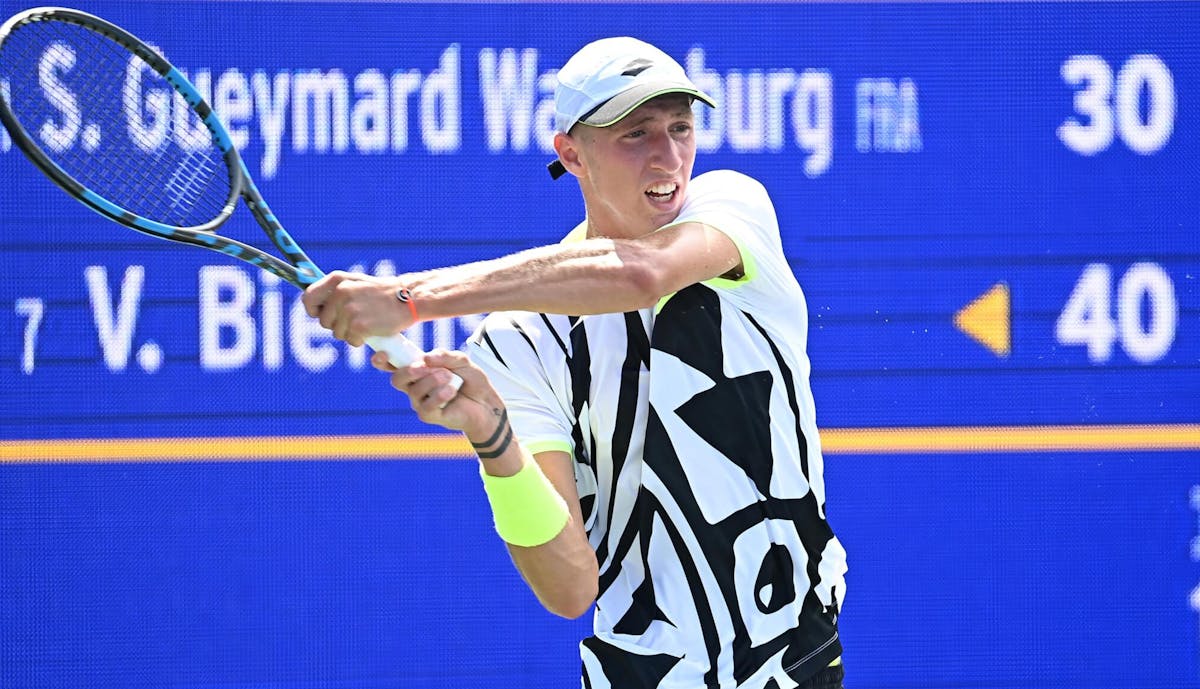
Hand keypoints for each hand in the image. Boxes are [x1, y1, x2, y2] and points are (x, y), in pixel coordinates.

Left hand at [301, 271, 411, 345]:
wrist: (409, 299)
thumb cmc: (383, 294)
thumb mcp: (357, 283)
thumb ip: (337, 291)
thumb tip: (313, 304)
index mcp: (338, 280)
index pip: (308, 298)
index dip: (314, 310)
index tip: (322, 315)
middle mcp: (340, 293)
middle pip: (324, 321)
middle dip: (337, 325)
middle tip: (356, 320)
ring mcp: (349, 310)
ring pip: (337, 334)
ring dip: (350, 334)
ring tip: (366, 324)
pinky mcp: (358, 326)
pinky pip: (351, 341)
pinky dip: (360, 340)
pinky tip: (372, 331)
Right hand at [371, 348, 500, 438]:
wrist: (486, 402)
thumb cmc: (470, 380)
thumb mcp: (461, 360)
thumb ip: (444, 356)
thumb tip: (426, 358)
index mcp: (418, 370)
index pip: (393, 365)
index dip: (382, 360)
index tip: (383, 353)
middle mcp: (414, 386)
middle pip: (397, 379)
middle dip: (408, 371)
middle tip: (424, 366)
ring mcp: (420, 402)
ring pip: (414, 391)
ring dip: (432, 380)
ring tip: (449, 377)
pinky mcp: (430, 416)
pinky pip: (427, 406)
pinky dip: (440, 395)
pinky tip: (452, 390)